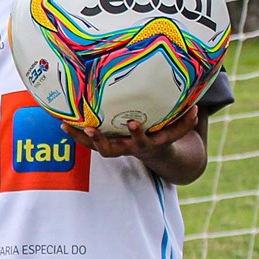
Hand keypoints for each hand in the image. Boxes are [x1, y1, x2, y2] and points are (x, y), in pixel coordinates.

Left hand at [66, 105, 198, 160]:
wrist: (155, 152)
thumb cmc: (165, 135)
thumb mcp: (177, 130)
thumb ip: (186, 121)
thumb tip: (197, 106)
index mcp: (144, 144)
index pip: (141, 141)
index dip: (137, 134)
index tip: (133, 123)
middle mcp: (126, 149)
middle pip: (110, 150)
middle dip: (100, 140)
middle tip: (90, 129)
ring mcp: (114, 148)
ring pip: (93, 147)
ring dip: (80, 137)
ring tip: (66, 125)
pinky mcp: (103, 144)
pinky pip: (86, 141)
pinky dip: (74, 133)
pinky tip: (61, 121)